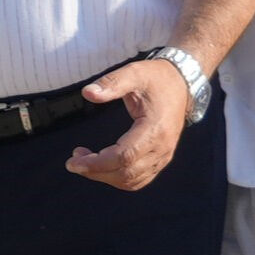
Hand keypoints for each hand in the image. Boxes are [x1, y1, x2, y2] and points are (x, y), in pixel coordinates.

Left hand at [64, 57, 191, 191]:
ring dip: (104, 176)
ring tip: (84, 160)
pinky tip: (102, 165)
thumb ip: (111, 83)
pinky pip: (138, 180)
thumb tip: (87, 93)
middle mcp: (162, 148)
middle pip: (125, 173)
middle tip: (73, 161)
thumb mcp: (134, 73)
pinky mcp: (161, 160)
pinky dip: (117, 178)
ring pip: (131, 181)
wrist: (181, 85)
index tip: (73, 161)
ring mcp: (163, 156)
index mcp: (155, 129)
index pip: (124, 157)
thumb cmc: (156, 78)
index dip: (97, 163)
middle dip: (95, 171)